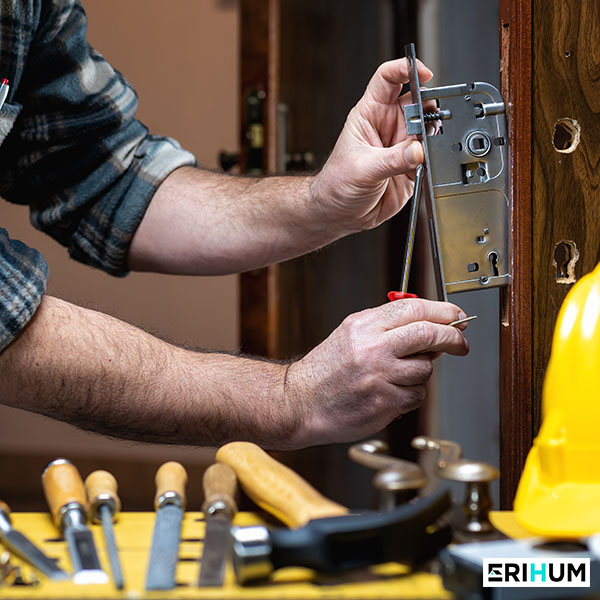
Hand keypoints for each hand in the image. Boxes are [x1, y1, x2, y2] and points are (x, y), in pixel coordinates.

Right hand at [285, 299, 468, 446]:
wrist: (300, 401)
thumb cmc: (326, 370)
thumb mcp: (351, 334)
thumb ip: (387, 326)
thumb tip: (431, 326)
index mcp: (363, 326)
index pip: (414, 308)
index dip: (443, 311)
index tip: (457, 317)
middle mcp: (372, 348)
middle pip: (429, 334)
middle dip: (453, 338)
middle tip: (461, 344)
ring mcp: (378, 377)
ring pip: (425, 369)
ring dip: (420, 373)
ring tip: (396, 376)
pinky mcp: (383, 403)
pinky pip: (416, 396)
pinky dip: (409, 395)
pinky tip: (389, 393)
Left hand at [311, 58, 432, 232]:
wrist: (339, 214)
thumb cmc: (336, 185)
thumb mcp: (362, 169)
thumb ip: (392, 160)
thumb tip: (417, 151)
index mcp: (369, 115)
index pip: (388, 80)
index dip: (406, 69)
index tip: (423, 72)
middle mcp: (388, 127)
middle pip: (417, 103)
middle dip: (428, 108)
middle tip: (428, 123)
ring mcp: (400, 147)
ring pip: (428, 130)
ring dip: (432, 137)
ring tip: (425, 150)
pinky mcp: (411, 167)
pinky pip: (430, 157)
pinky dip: (434, 160)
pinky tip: (426, 166)